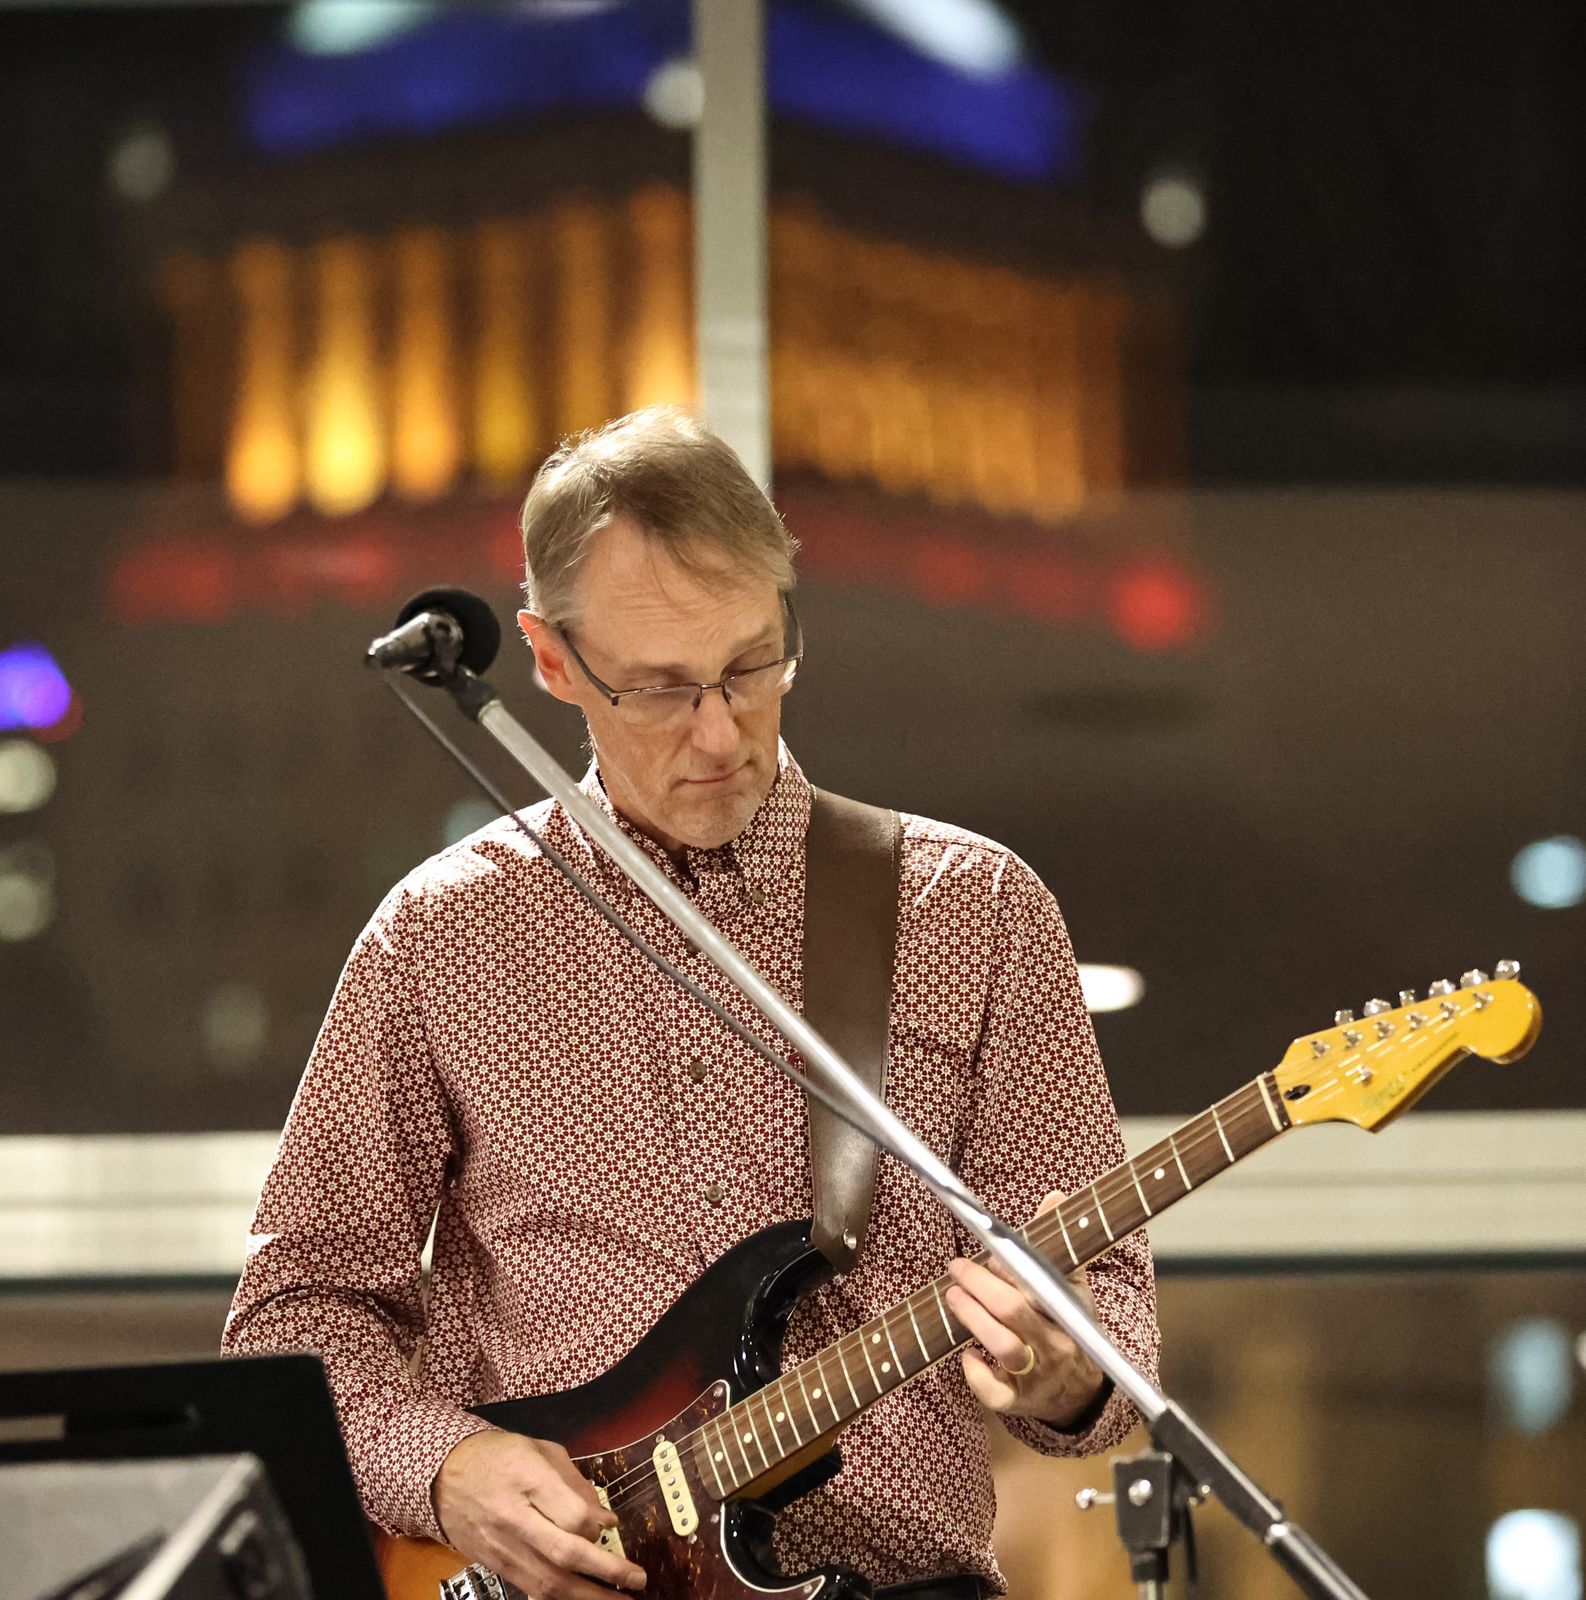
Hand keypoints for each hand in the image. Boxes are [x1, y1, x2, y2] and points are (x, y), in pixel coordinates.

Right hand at [433, 1430, 645, 1598]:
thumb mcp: (539, 1450)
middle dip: (606, 1571)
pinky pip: (532, 1588)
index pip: (572, 1514)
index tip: (614, 1525)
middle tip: (636, 1579)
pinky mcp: (497, 1565)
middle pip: (564, 1553)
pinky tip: (582, 1599)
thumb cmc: (496, 1456)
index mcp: (527, 1478)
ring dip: (588, 1596)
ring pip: (549, 1581)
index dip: (600, 1524)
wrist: (443, 1476)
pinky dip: (559, 1598)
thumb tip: (603, 1517)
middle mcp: (515, 1517)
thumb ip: (573, 1482)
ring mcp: (504, 1546)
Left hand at [944, 1190, 1106, 1427]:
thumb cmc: (1068, 1327)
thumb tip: (1055, 1196)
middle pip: (1014, 1312)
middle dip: (979, 1286)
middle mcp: (1056, 1344)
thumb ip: (1058, 1244)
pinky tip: (967, 1355)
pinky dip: (975, 1374)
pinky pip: (995, 1394)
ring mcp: (1038, 1375)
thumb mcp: (1071, 1286)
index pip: (1040, 1284)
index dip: (1010, 1268)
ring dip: (973, 1318)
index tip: (990, 1253)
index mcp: (1068, 1312)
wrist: (1082, 1392)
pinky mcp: (1019, 1401)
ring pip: (1004, 1348)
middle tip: (956, 1268)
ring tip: (952, 1296)